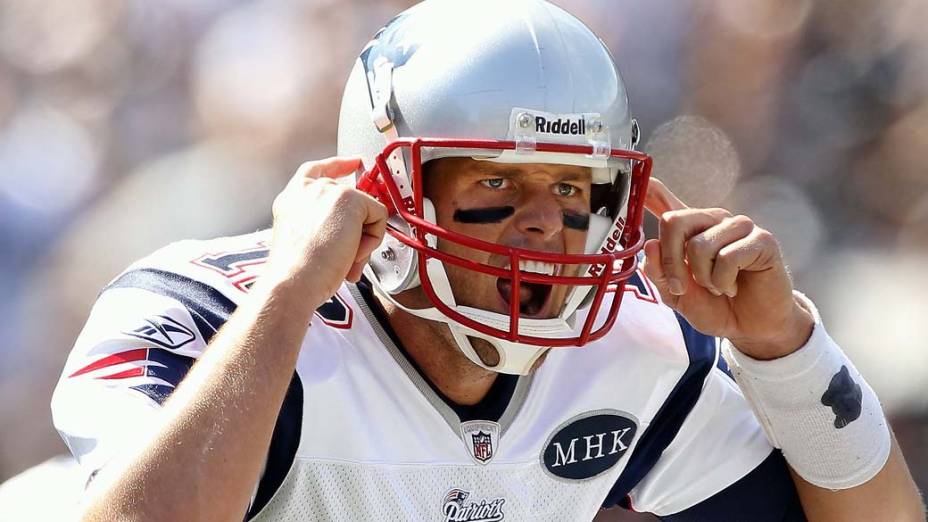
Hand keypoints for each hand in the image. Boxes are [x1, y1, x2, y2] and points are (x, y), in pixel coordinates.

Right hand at [263, 157, 387, 309]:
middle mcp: (308, 189)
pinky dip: (373, 239)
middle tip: (349, 254)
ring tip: (345, 259)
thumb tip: (352, 233)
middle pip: (350, 195)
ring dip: (362, 239)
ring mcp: (329, 190)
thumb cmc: (297, 271)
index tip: (354, 163)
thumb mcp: (305, 240)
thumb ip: (323, 225)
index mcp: (292, 198)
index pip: (317, 171)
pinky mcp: (350, 198)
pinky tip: (353, 252)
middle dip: (357, 228)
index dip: (339, 165)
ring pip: (365, 211)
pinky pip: (379, 216)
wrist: (294, 279)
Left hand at [641, 178, 813, 359]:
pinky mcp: (761, 239)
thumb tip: (651, 245)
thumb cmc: (714, 307)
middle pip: (674, 221)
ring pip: (699, 245)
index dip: (652, 191)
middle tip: (682, 286)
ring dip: (704, 278)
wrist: (750, 328)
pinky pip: (727, 258)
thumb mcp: (676, 295)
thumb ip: (659, 272)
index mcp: (690, 231)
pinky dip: (723, 283)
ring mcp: (738, 227)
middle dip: (671, 262)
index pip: (667, 202)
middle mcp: (713, 221)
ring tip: (717, 287)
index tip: (644, 180)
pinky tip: (733, 287)